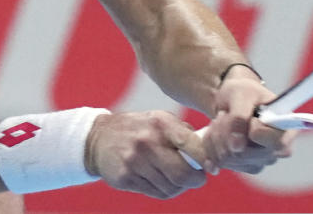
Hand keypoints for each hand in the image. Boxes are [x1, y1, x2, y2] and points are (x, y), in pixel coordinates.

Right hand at [84, 111, 210, 198]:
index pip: (191, 145)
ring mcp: (134, 161)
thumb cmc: (138, 129)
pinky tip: (160, 179)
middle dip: (195, 180)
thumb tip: (208, 150)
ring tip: (175, 177)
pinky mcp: (125, 178)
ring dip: (179, 186)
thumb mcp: (159, 119)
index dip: (206, 160)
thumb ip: (183, 132)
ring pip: (170, 187)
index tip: (213, 167)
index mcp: (160, 123)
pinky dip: (164, 190)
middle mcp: (147, 141)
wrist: (99, 138)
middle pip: (182, 174)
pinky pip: (155, 193)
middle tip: (197, 178)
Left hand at [202, 69, 294, 173]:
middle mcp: (278, 150)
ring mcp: (260, 161)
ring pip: (228, 158)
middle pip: (245, 154)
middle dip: (226, 130)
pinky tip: (214, 133)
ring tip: (220, 120)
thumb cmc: (243, 92)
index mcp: (287, 130)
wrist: (232, 99)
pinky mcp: (243, 167)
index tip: (250, 117)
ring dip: (216, 136)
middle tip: (225, 114)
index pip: (275, 143)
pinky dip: (210, 145)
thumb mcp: (241, 94)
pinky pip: (218, 162)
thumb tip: (236, 148)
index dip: (254, 131)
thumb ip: (239, 117)